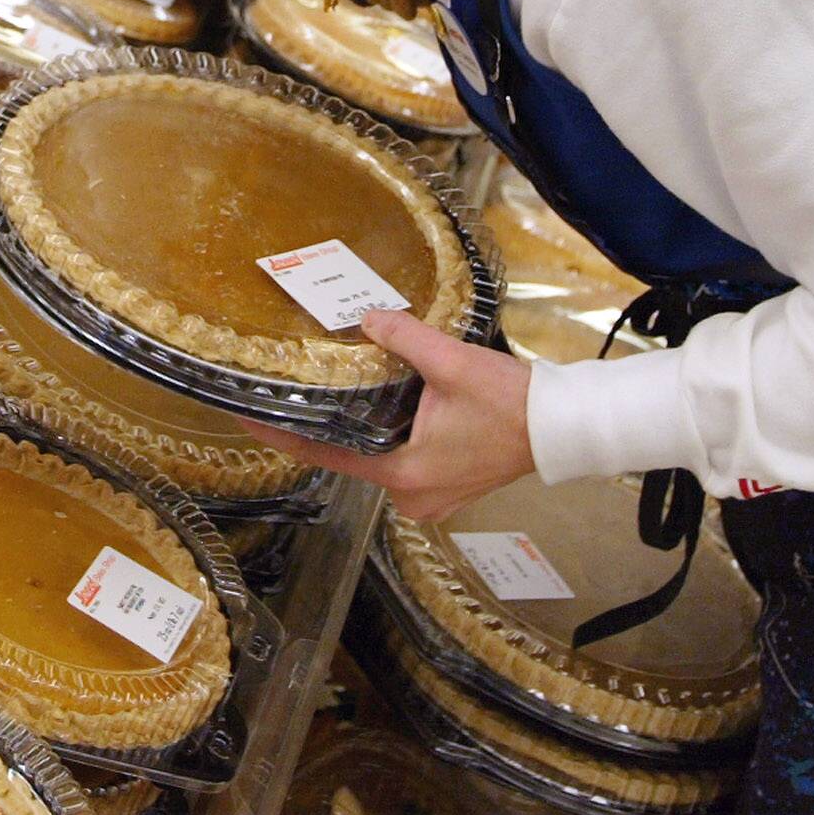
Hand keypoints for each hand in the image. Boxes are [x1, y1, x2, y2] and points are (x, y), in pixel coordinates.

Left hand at [259, 311, 536, 520]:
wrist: (564, 427)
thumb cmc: (514, 404)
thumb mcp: (452, 363)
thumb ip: (404, 338)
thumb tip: (367, 318)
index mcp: (404, 474)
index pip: (326, 455)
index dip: (284, 438)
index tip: (249, 423)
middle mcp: (412, 496)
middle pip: (352, 457)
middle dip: (328, 425)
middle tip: (296, 393)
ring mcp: (432, 497)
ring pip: (379, 458)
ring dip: (363, 429)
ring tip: (336, 394)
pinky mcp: (449, 486)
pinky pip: (404, 460)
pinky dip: (391, 435)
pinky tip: (384, 405)